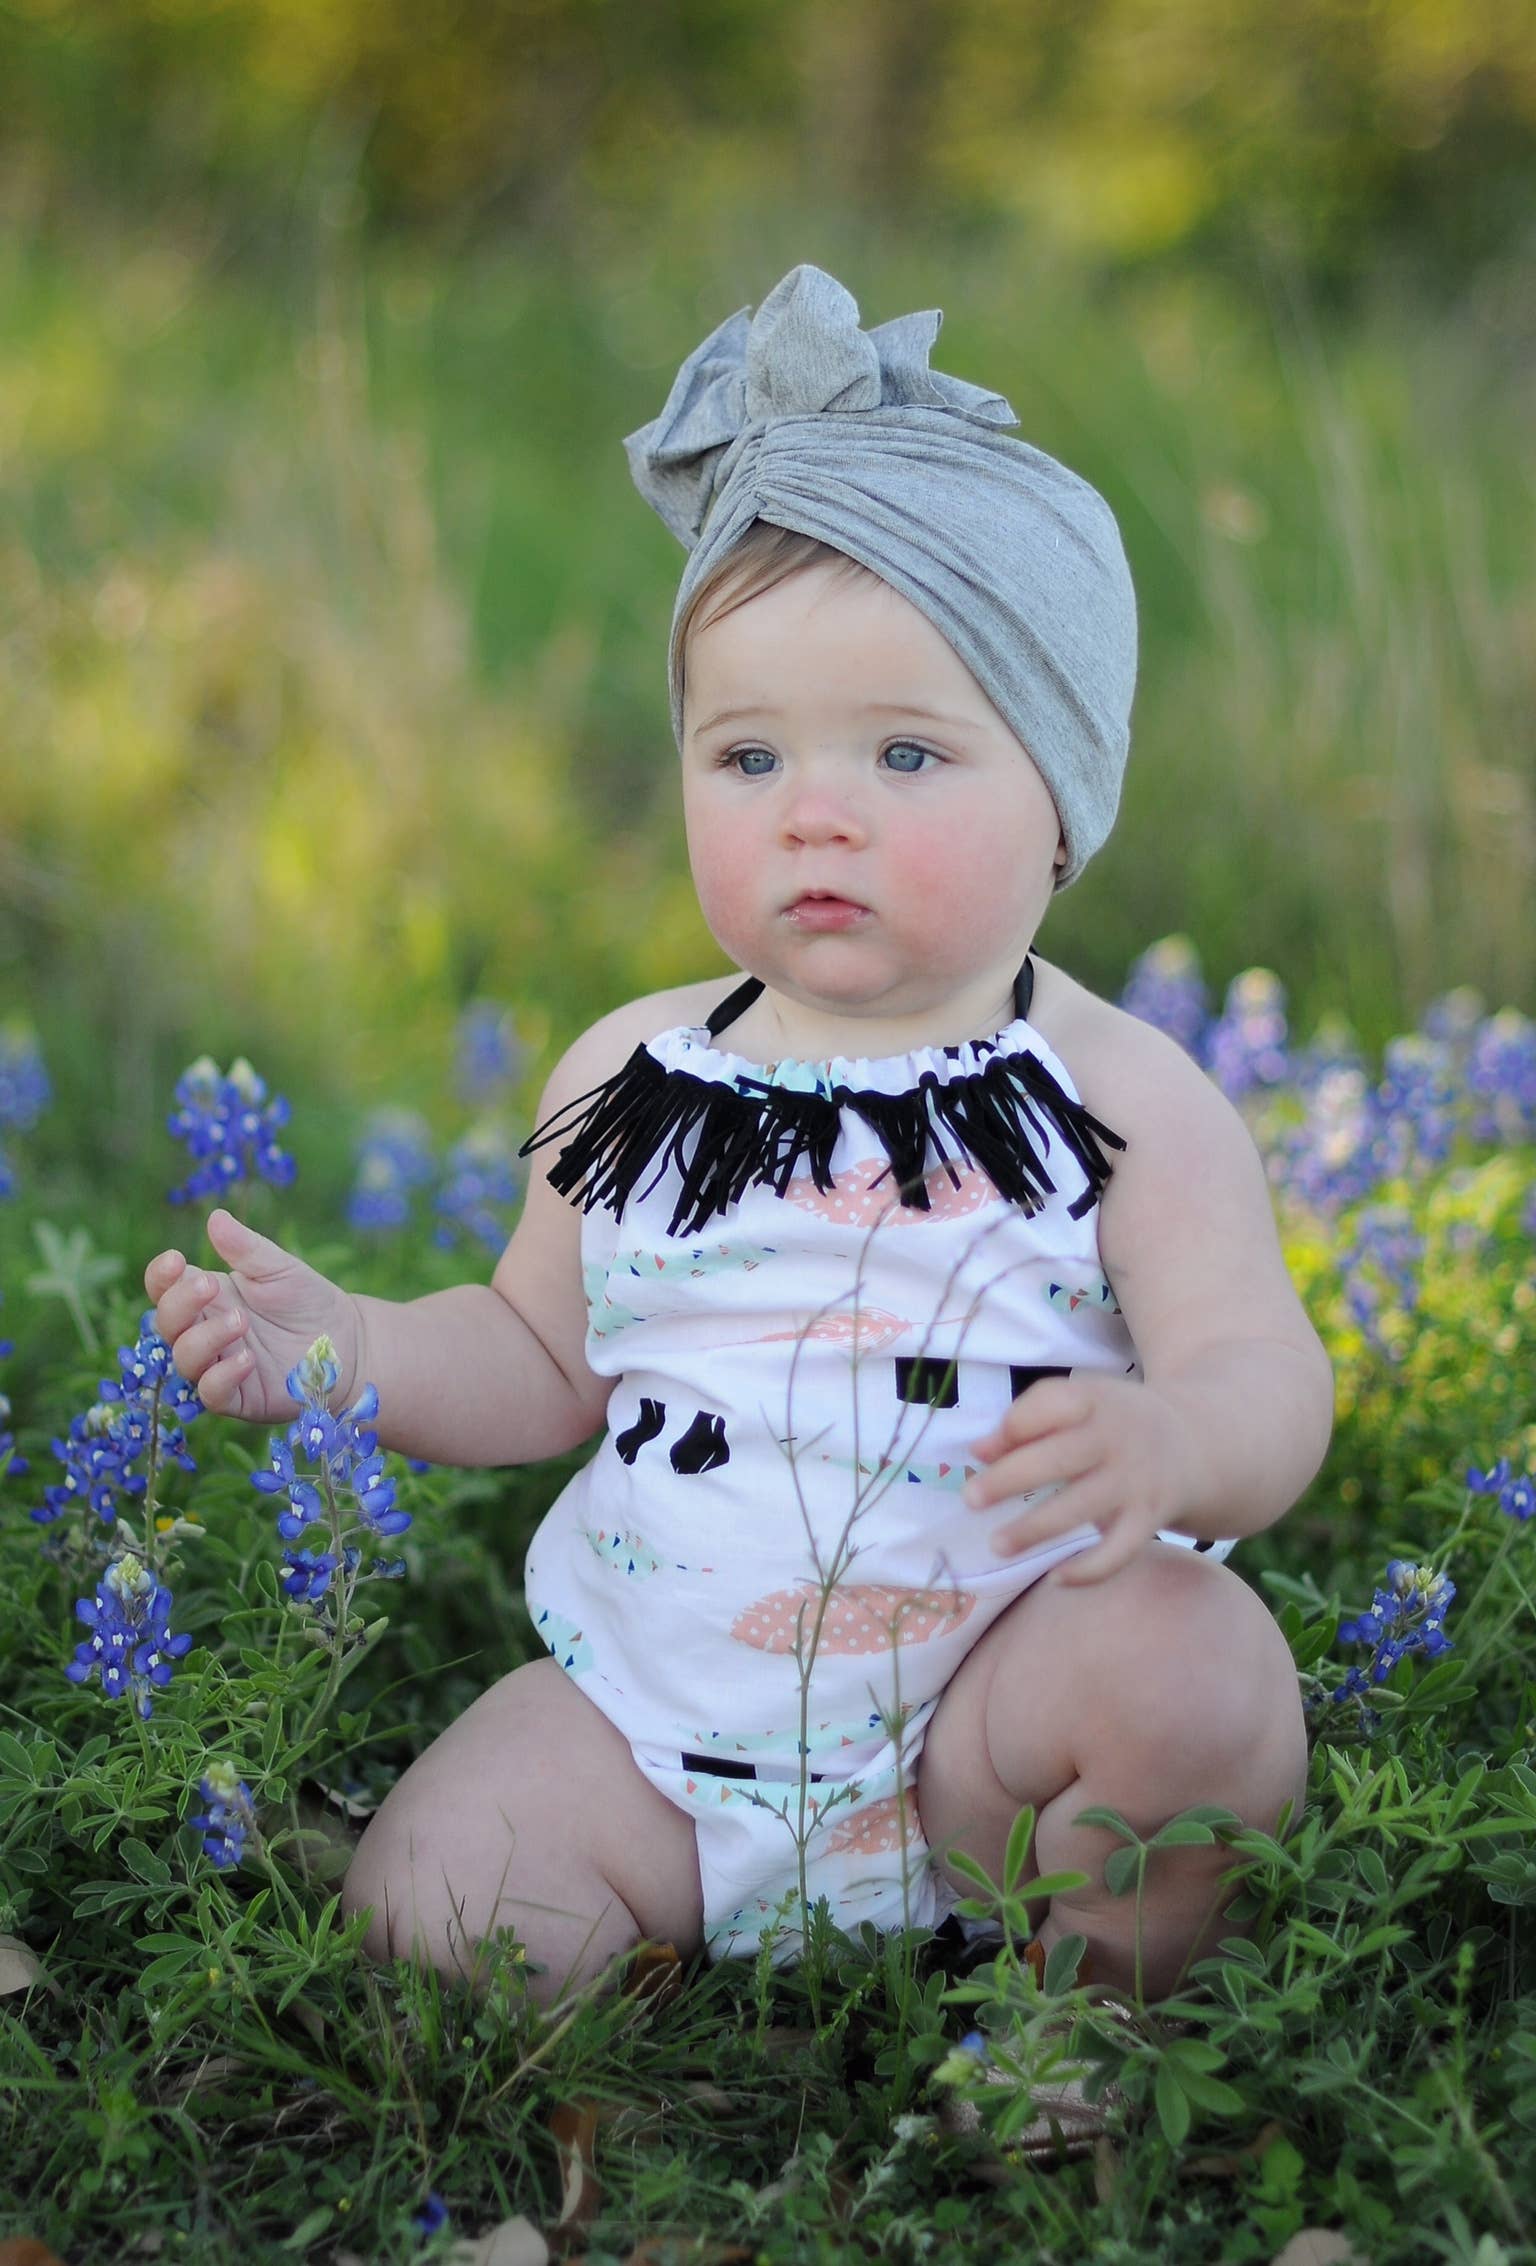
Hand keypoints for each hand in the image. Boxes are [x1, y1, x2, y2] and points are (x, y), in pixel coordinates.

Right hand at [143, 1208, 360, 1422]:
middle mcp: (204, 1332)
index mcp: (207, 1298)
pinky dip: (221, 1376)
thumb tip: (215, 1217)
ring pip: (184, 1359)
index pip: (164, 1288)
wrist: (347, 1342)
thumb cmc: (308, 1301)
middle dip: (180, 1303)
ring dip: (204, 1339)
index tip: (176, 1259)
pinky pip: (212, 1393)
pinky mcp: (238, 1398)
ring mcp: (218, 1366)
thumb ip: (247, 1248)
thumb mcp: (280, 1269)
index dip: (161, 1276)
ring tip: (240, 1321)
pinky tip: (247, 1359)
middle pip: (166, 1322)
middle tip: (210, 1285)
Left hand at [962, 1373, 1205, 1585]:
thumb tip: (978, 1450)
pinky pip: (1119, 1551)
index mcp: (1096, 1399)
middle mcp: (1117, 1439)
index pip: (1053, 1403)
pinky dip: (1089, 1569)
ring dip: (1035, 1529)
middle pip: (1059, 1458)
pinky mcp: (1149, 1519)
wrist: (1199, 1443)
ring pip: (1081, 1508)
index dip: (1015, 1424)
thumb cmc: (1115, 1423)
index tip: (982, 1449)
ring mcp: (1135, 1481)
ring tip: (997, 1545)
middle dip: (1010, 1480)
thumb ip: (1029, 1420)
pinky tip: (1056, 1577)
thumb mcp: (1082, 1403)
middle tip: (970, 1499)